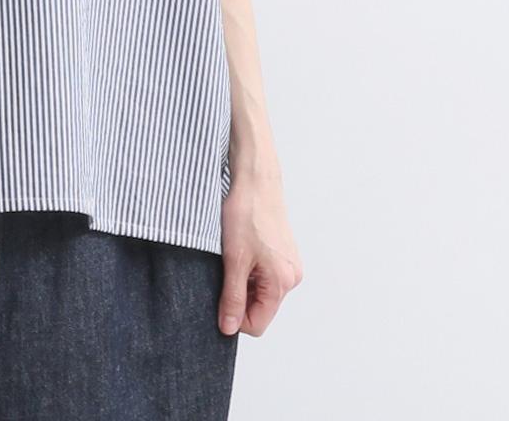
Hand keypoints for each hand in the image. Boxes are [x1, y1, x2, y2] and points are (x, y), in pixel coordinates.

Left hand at [217, 171, 302, 336]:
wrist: (255, 179)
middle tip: (223, 271)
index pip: (257, 324)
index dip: (234, 318)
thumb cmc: (246, 213)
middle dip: (238, 296)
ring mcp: (288, 264)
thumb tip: (228, 328)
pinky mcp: (283, 252)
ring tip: (232, 255)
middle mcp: (291, 276)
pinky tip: (240, 248)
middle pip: (259, 307)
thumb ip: (232, 297)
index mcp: (282, 282)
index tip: (217, 299)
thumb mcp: (234, 259)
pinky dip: (248, 268)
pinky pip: (263, 274)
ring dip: (242, 281)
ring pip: (260, 290)